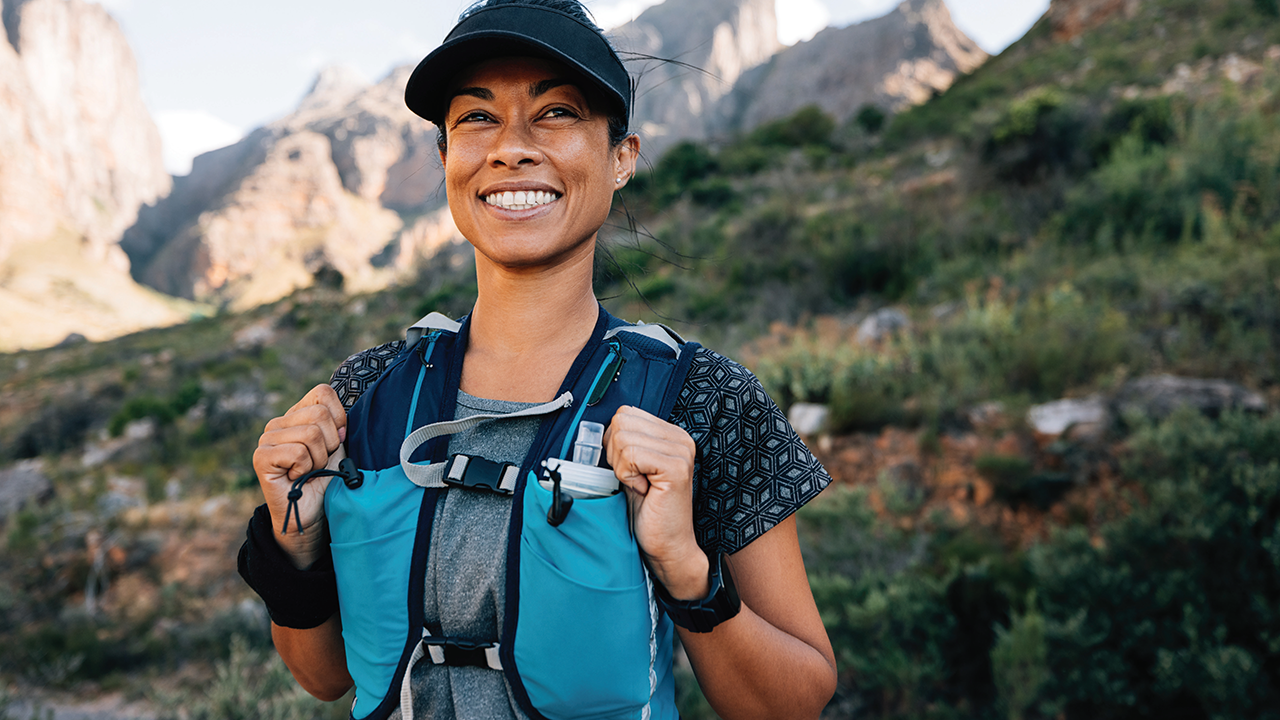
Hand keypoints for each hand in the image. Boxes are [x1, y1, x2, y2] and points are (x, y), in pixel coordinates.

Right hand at [252, 384, 346, 567]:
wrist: (313, 513)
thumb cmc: (327, 479)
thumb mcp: (339, 446)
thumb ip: (339, 423)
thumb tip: (342, 420)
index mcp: (297, 413)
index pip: (322, 393)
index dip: (338, 419)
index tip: (336, 443)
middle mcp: (278, 422)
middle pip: (319, 415)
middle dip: (330, 445)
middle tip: (320, 463)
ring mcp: (266, 438)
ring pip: (311, 434)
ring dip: (319, 460)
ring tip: (309, 472)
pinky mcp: (261, 457)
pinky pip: (298, 452)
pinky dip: (306, 469)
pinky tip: (297, 478)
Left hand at [603, 406, 708, 599]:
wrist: (666, 546)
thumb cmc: (647, 512)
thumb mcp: (632, 470)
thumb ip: (623, 443)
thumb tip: (596, 430)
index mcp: (670, 434)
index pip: (625, 413)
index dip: (614, 442)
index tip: (628, 469)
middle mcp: (680, 438)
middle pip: (621, 421)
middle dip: (615, 453)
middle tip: (632, 478)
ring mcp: (681, 451)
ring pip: (622, 437)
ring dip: (621, 467)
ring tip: (638, 485)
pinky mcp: (676, 468)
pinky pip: (631, 455)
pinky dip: (627, 475)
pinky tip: (642, 490)